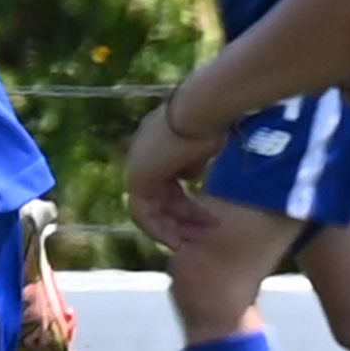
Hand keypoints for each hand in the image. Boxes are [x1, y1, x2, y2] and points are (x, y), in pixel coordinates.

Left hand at [124, 84, 225, 249]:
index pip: (166, 183)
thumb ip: (191, 162)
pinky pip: (143, 213)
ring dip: (175, 227)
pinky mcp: (137, 176)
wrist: (205, 108)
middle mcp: (141, 154)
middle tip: (207, 232)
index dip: (185, 204)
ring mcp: (136, 165)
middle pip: (159, 197)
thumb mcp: (203, 145)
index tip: (207, 217)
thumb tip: (188, 176)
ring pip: (151, 208)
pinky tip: (177, 242)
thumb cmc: (213, 119)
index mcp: (156, 143)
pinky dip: (159, 229)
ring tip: (201, 238)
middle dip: (184, 218)